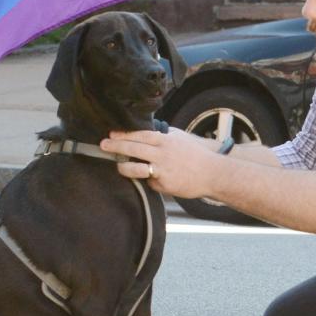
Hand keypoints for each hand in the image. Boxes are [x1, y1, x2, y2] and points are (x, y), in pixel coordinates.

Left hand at [100, 127, 216, 198]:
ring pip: (135, 169)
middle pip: (133, 149)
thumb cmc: (196, 154)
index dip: (123, 134)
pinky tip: (153, 179)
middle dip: (115, 147)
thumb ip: (163, 135)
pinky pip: (149, 181)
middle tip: (103, 145)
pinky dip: (149, 180)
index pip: (139, 135)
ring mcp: (161, 170)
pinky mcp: (163, 184)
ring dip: (123, 167)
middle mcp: (161, 154)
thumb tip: (148, 131)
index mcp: (165, 141)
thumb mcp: (180, 138)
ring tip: (119, 166)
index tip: (111, 134)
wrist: (212, 173)